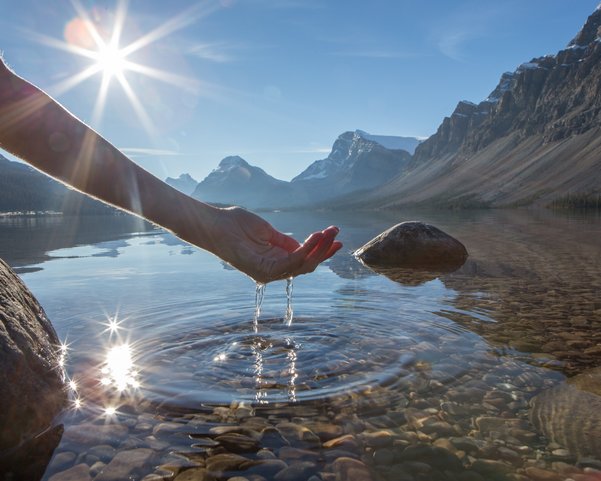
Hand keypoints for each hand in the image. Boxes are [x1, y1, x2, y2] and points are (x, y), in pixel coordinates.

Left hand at [208, 207, 341, 282]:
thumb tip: (305, 246)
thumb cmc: (236, 225)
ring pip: (302, 266)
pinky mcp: (262, 270)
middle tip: (336, 233)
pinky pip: (290, 263)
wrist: (215, 223)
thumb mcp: (268, 232)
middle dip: (324, 250)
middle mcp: (273, 270)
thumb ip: (285, 241)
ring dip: (318, 249)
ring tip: (328, 233)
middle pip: (307, 266)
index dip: (321, 251)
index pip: (304, 261)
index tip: (336, 238)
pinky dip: (305, 251)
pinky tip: (315, 237)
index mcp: (275, 261)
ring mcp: (267, 272)